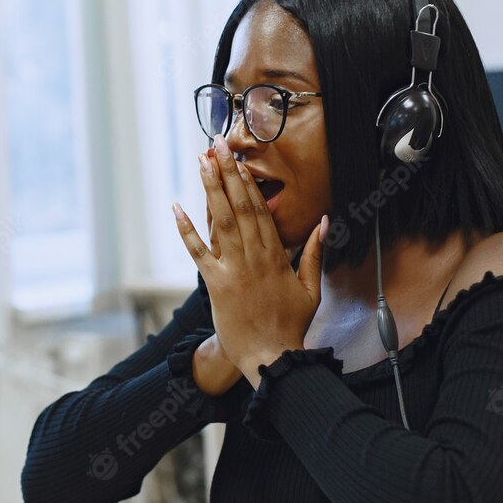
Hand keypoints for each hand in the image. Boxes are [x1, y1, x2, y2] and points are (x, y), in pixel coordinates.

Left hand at [174, 135, 326, 387]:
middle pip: (240, 207)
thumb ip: (314, 253)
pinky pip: (199, 252)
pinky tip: (176, 207)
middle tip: (218, 144)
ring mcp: (234, 269)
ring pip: (221, 221)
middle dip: (228, 173)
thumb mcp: (311, 288)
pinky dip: (187, 230)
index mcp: (277, 256)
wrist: (272, 357)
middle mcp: (255, 257)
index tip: (240, 159)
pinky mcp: (216, 284)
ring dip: (210, 189)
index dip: (249, 182)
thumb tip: (325, 223)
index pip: (261, 210)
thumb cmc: (291, 326)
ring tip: (202, 162)